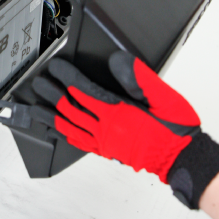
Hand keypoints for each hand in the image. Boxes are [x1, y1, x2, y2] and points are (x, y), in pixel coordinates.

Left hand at [33, 52, 218, 207]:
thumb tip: (116, 60)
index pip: (84, 91)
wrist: (182, 157)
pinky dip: (63, 134)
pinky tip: (55, 130)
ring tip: (36, 107)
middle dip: (52, 93)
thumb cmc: (175, 127)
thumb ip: (139, 77)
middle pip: (71, 108)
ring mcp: (104, 142)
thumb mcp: (164, 96)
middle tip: (38, 83)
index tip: (56, 66)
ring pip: (69, 127)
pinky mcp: (106, 151)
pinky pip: (78, 142)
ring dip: (51, 115)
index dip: (67, 77)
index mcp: (119, 113)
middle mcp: (107, 129)